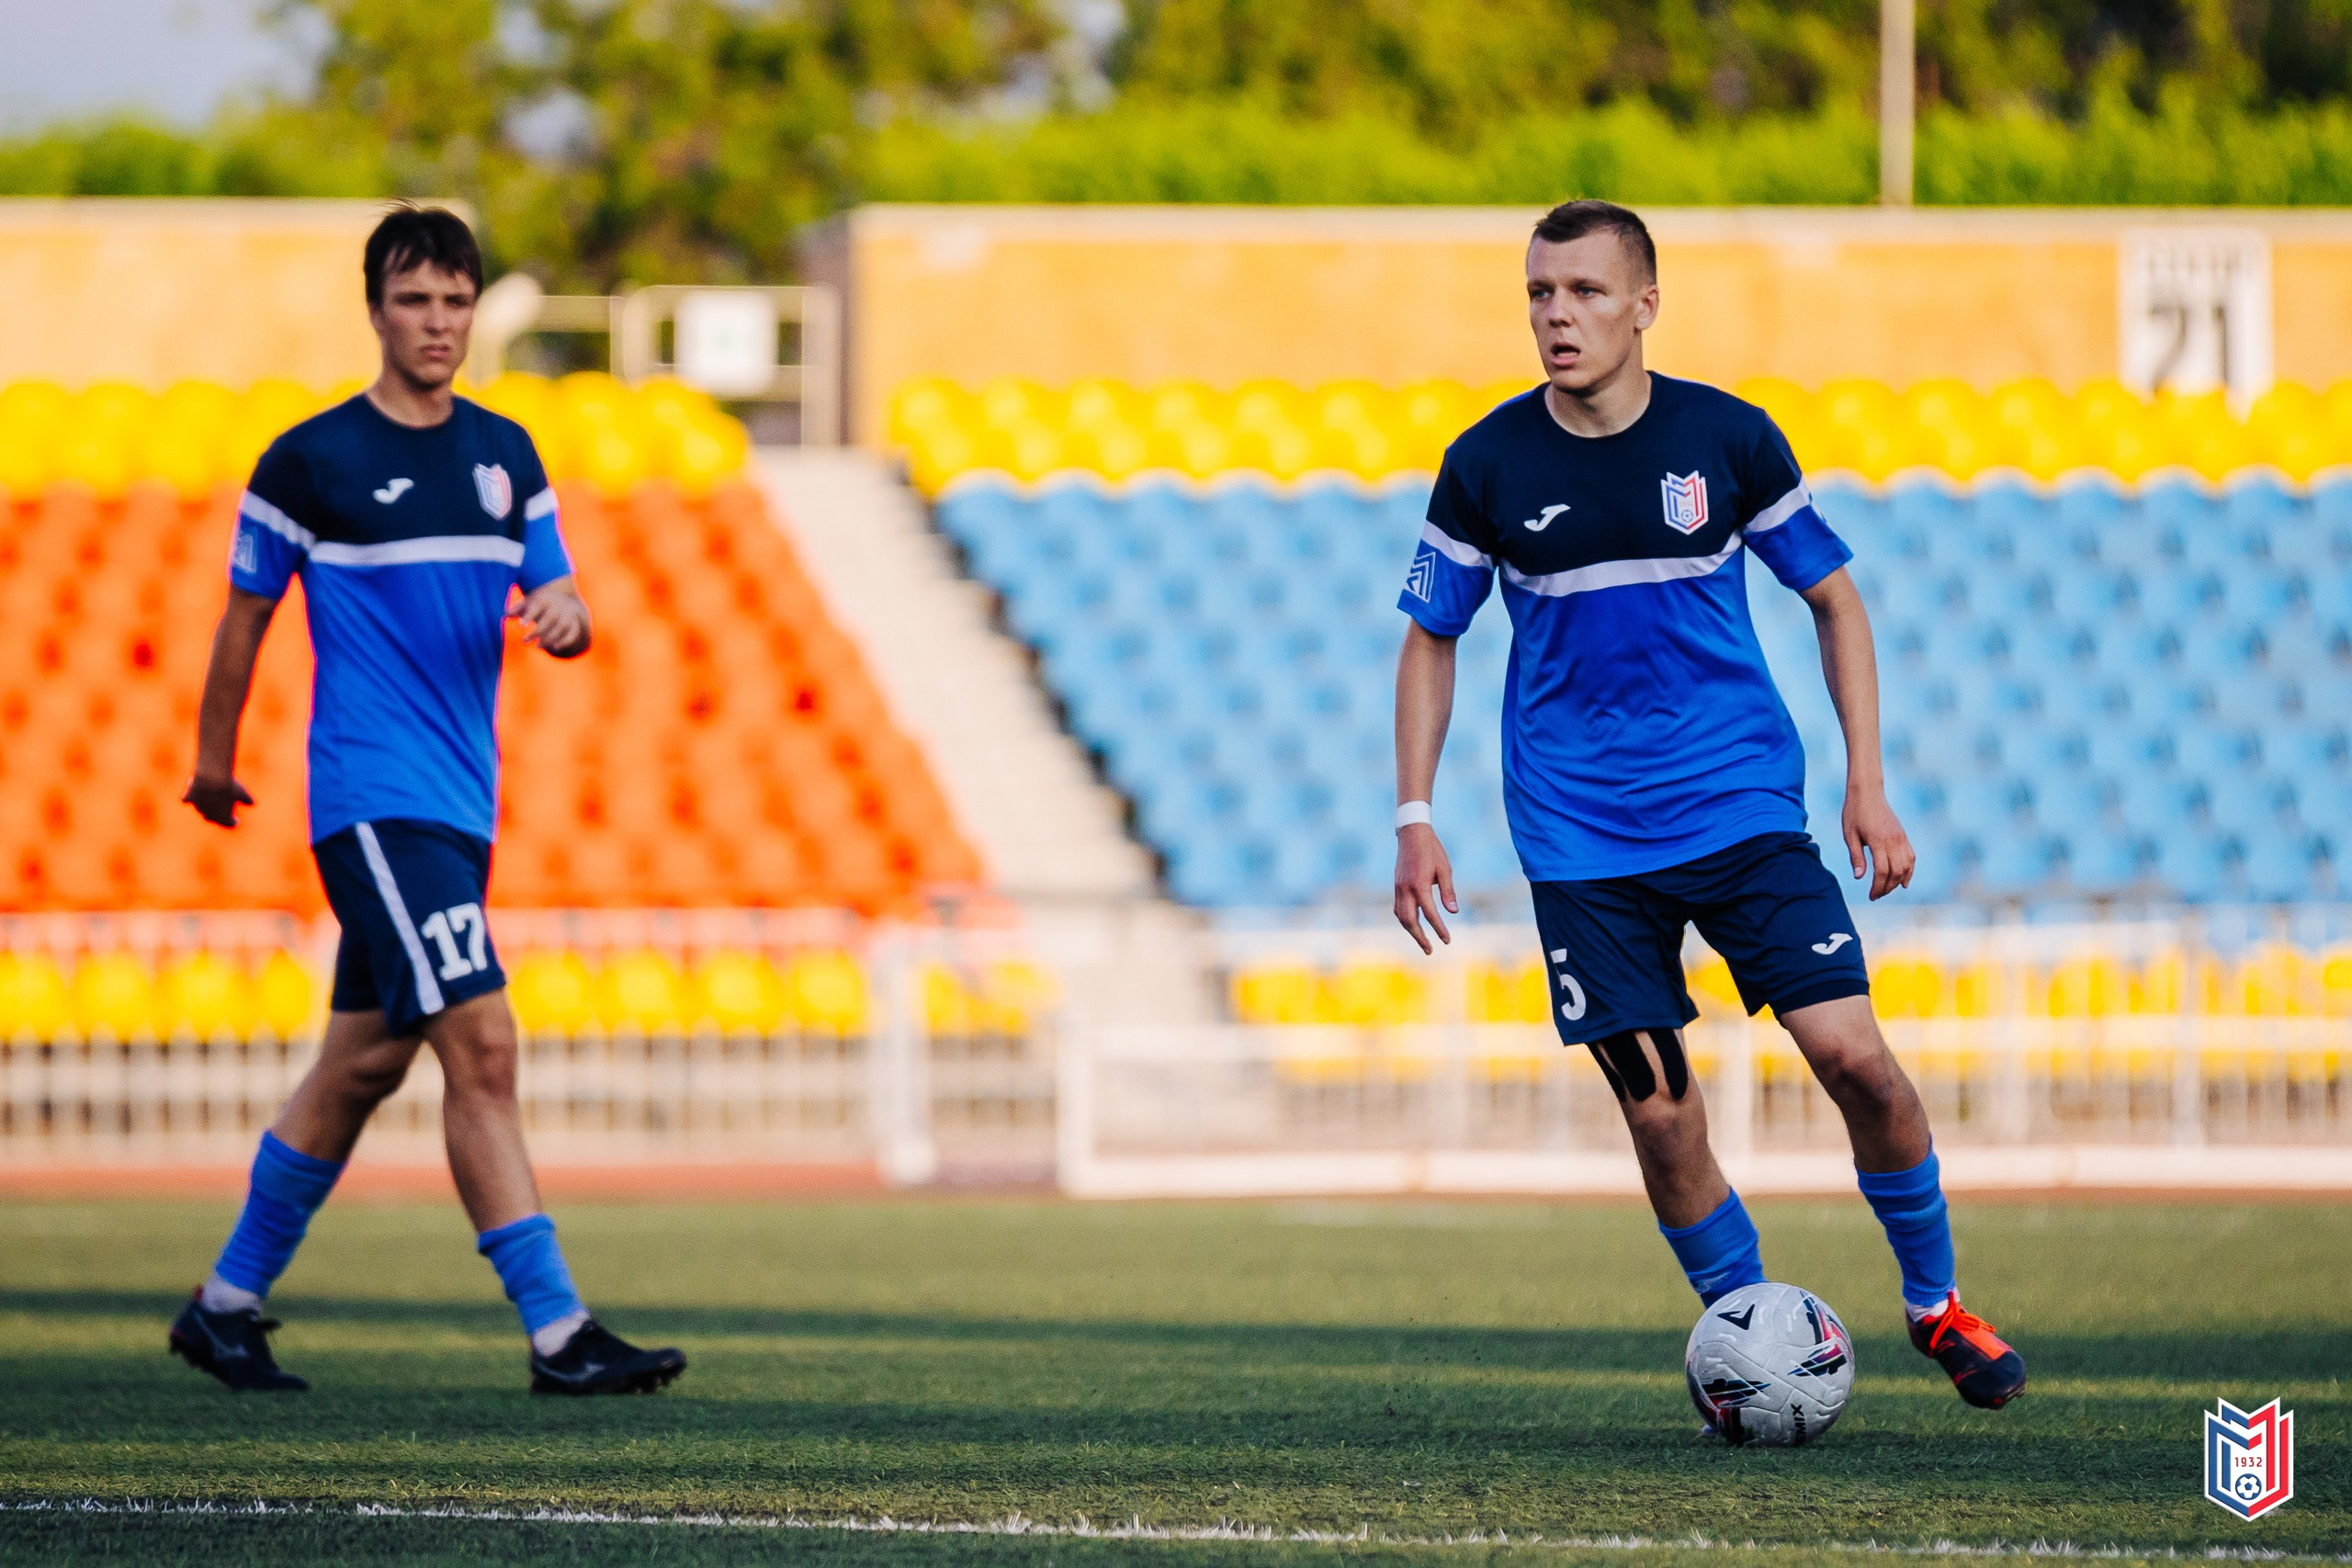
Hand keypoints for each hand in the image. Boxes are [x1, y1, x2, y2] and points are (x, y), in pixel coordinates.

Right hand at [183, 774, 253, 828]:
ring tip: (209, 798)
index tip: (236, 821)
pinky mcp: (189, 797)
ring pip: (200, 808)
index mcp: (224, 818)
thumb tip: (252, 803)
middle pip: (211, 818)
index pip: (229, 824)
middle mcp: (209, 815)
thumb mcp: (242, 792)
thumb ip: (247, 799)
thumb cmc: (230, 785)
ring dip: (204, 805)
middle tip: (221, 812)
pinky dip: (188, 798)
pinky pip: (186, 799)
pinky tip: (189, 797)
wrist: (212, 777)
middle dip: (216, 816)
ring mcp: (198, 806)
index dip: (232, 822)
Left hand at [515, 580, 591, 656]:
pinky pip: (572, 634)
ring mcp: (569, 614)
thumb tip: (505, 616)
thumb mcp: (528, 602)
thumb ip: (516, 609)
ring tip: (537, 646)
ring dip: (549, 638)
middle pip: (550, 618)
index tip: (521, 626)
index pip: (538, 605)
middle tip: (524, 641)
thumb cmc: (539, 603)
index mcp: (545, 598)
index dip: (530, 615)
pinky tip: (554, 647)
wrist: (563, 600)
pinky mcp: (575, 624)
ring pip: (562, 627)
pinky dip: (564, 641)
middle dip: (537, 631)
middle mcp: (559, 605)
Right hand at [1393, 822, 1456, 953]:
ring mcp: (1398, 888)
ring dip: (1411, 931)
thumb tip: (1453, 912)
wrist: (1411, 834)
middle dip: (1419, 938)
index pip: (1431, 914)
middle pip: (1410, 921)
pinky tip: (1413, 924)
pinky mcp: (1396, 886)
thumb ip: (1448, 891)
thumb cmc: (1432, 850)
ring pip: (1401, 916)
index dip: (1439, 929)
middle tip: (1430, 950)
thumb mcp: (1445, 869)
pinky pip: (1398, 908)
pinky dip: (1405, 920)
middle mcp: (1406, 889)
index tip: (1447, 940)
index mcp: (1419, 885)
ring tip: (1422, 941)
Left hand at [1842, 781, 1914, 900]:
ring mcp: (1901, 838)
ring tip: (1887, 889)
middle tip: (1877, 895)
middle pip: (1896, 872)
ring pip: (1906, 866)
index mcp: (1878, 841)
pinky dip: (1909, 871)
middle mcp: (1893, 841)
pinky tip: (1904, 881)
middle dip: (1887, 887)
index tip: (1872, 896)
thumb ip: (1856, 857)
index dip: (1878, 887)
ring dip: (1898, 881)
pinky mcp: (1903, 836)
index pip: (1881, 871)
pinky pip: (1911, 857)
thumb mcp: (1849, 835)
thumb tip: (1859, 877)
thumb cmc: (1854, 813)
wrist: (1867, 793)